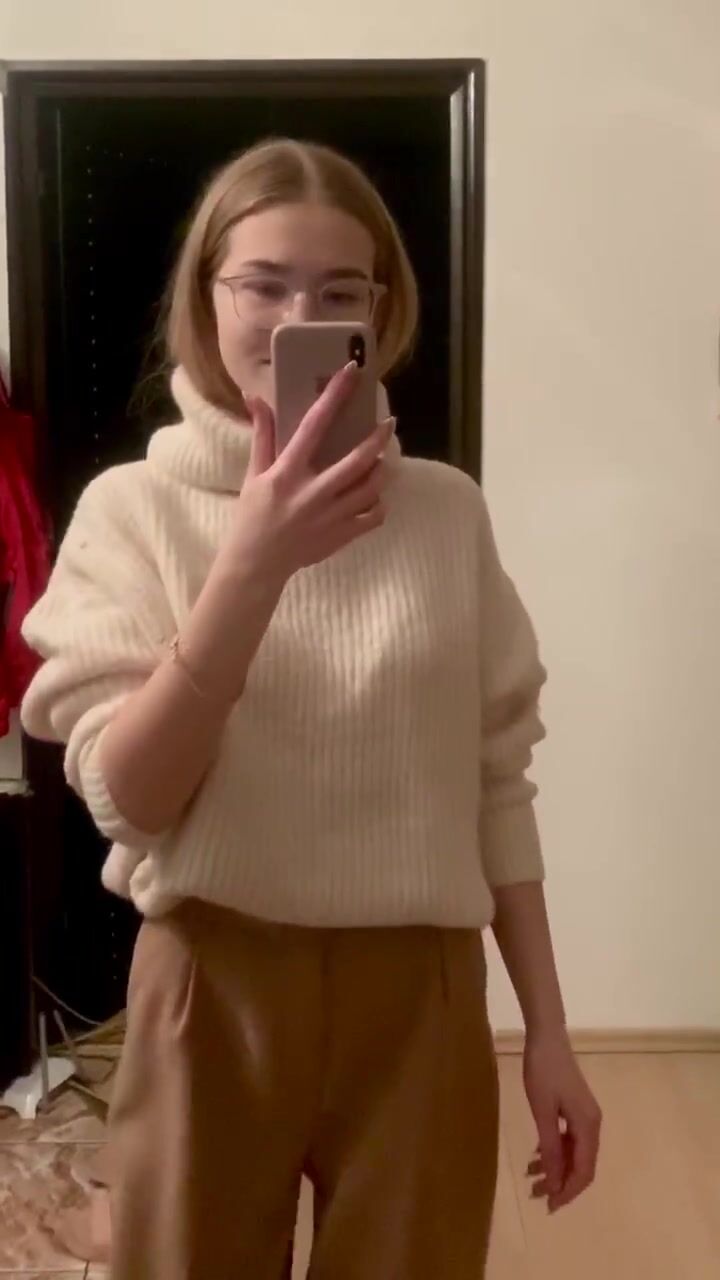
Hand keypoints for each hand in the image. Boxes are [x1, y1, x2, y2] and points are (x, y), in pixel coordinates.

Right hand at [220, 362, 394, 583]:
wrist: (256, 565)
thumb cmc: (252, 516)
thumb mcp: (253, 473)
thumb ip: (262, 435)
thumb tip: (254, 396)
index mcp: (287, 473)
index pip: (314, 425)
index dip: (335, 396)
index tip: (351, 372)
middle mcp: (312, 493)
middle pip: (358, 460)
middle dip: (378, 439)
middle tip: (388, 423)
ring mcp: (330, 517)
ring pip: (372, 488)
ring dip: (382, 470)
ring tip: (382, 459)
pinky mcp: (341, 536)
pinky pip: (373, 517)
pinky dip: (379, 504)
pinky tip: (375, 496)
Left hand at [523, 1027, 601, 1213]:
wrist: (547, 1037)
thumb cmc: (543, 1072)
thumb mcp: (543, 1112)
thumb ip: (551, 1148)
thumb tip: (556, 1183)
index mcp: (588, 1126)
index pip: (584, 1171)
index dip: (568, 1191)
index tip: (549, 1206)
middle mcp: (592, 1124)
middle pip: (582, 1165)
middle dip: (561, 1183)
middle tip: (536, 1195)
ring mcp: (584, 1116)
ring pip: (574, 1153)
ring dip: (556, 1168)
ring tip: (531, 1178)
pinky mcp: (575, 1109)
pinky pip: (569, 1139)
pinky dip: (555, 1151)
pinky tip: (537, 1156)